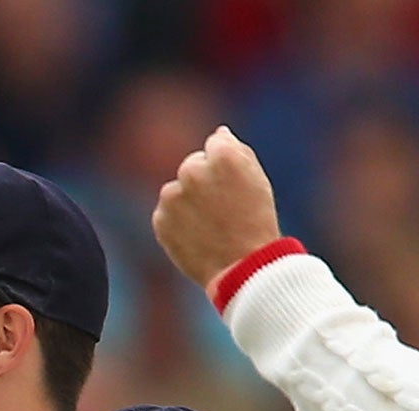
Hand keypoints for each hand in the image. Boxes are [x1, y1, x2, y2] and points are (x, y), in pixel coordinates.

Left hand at [152, 126, 283, 300]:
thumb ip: (236, 149)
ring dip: (188, 202)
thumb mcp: (257, 179)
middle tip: (222, 210)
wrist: (243, 268)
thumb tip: (219, 133)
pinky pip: (167, 214)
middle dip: (203, 182)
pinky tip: (197, 236)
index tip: (233, 188)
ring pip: (177, 190)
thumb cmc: (256, 222)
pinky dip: (178, 224)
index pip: (216, 145)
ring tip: (210, 226)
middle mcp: (192, 170)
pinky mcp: (161, 220)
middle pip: (192, 166)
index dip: (226, 168)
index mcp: (221, 155)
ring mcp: (173, 196)